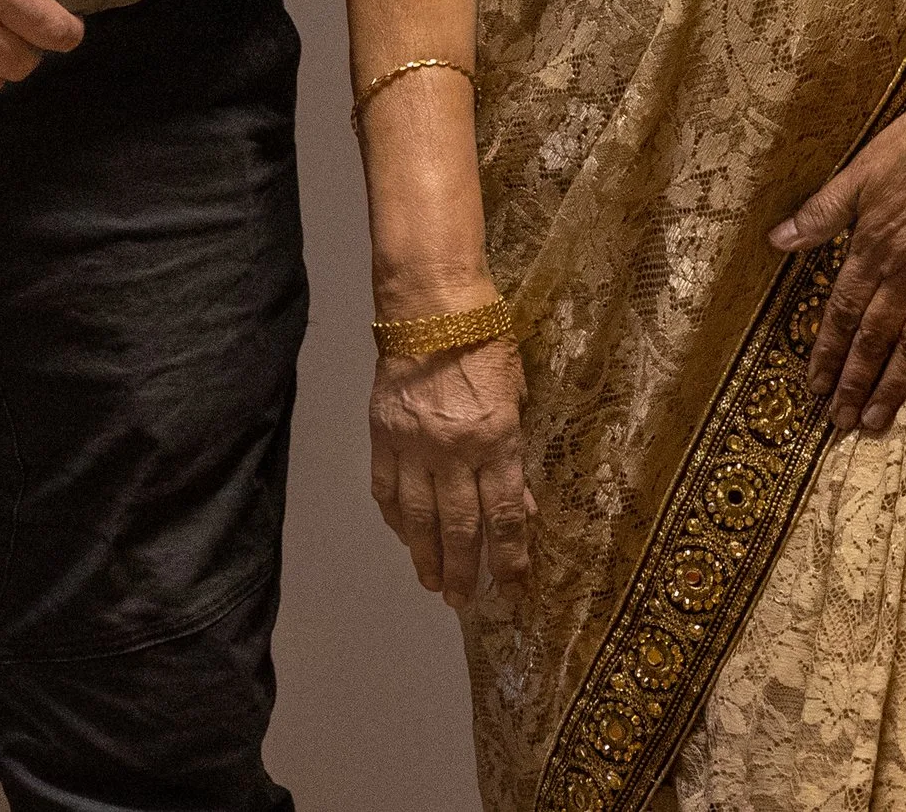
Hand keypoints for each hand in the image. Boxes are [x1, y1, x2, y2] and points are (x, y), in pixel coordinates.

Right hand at [369, 329, 531, 608]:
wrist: (430, 303)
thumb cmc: (486, 338)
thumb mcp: (516, 392)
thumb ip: (516, 450)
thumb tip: (522, 503)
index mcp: (496, 437)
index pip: (505, 514)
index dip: (510, 558)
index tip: (513, 587)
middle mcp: (455, 451)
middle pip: (462, 527)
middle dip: (466, 571)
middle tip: (464, 602)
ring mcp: (414, 446)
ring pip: (419, 519)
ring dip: (426, 557)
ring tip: (433, 584)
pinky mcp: (382, 436)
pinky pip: (386, 490)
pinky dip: (394, 519)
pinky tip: (403, 536)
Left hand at [768, 57, 905, 435]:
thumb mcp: (862, 168)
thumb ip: (822, 211)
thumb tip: (777, 241)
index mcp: (874, 247)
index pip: (843, 310)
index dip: (826, 349)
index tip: (813, 385)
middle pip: (875, 338)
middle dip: (853, 380)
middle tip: (839, 421)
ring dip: (896, 386)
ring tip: (876, 422)